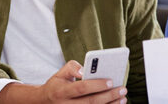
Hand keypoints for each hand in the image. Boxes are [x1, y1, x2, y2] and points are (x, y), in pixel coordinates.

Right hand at [0, 60, 126, 103]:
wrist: (45, 101)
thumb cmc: (57, 84)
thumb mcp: (60, 72)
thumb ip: (73, 67)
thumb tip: (84, 70)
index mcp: (62, 91)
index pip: (81, 88)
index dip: (97, 85)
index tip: (111, 81)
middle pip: (90, 102)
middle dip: (109, 96)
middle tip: (122, 89)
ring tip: (123, 98)